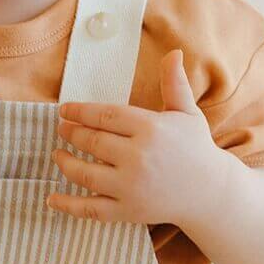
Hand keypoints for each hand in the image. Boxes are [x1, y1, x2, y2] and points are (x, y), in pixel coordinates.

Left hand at [47, 49, 223, 226]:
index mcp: (150, 128)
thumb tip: (174, 52)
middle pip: (91, 142)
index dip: (79, 111)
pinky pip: (90, 208)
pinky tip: (52, 198)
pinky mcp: (128, 211)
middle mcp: (138, 157)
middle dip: (71, 134)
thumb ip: (174, 83)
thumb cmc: (196, 149)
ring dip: (65, 163)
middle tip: (61, 129)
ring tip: (57, 154)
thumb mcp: (187, 113)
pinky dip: (68, 205)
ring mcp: (131, 186)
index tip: (65, 110)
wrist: (212, 193)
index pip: (104, 115)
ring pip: (85, 173)